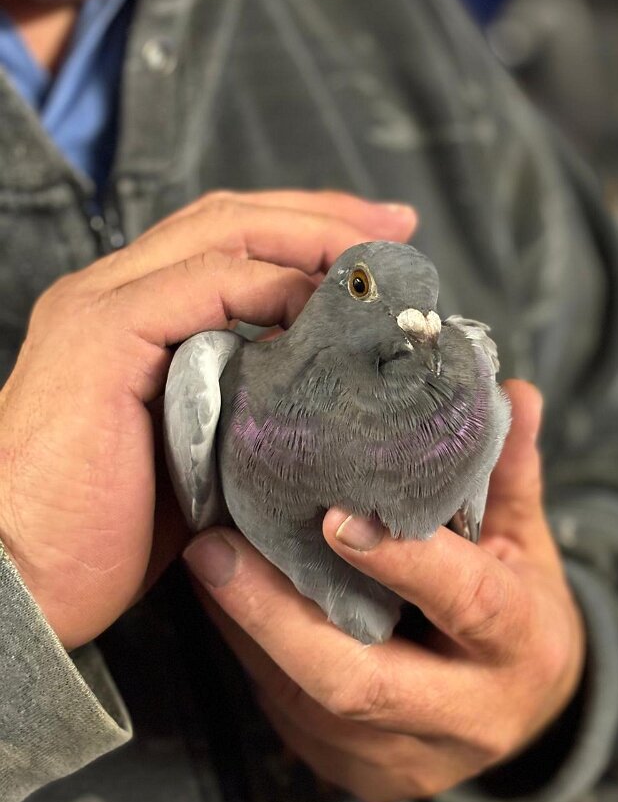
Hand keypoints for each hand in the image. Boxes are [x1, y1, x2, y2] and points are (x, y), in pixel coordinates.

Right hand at [0, 190, 416, 649]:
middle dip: (324, 217)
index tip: (380, 256)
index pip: (228, 244)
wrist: (17, 585)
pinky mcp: (100, 334)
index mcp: (132, 316)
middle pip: (233, 219)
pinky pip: (204, 282)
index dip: (307, 235)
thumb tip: (326, 399)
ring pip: (223, 232)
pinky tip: (324, 302)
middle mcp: (112, 292)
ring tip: (380, 257)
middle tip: (397, 231)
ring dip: (311, 235)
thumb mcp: (196, 459)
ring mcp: (101, 305)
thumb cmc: (103, 536)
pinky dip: (272, 282)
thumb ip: (245, 412)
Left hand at [185, 380, 584, 801]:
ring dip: (249, 631)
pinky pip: (289, 714)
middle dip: (278, 615)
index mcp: (522, 644)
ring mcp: (406, 758)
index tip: (333, 515)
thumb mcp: (528, 543)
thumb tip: (512, 391)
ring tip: (205, 560)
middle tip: (213, 548)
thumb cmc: (524, 611)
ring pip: (308, 701)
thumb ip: (511, 473)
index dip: (402, 561)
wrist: (527, 715)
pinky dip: (253, 655)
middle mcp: (466, 716)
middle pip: (361, 681)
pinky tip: (224, 602)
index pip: (467, 602)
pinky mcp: (361, 774)